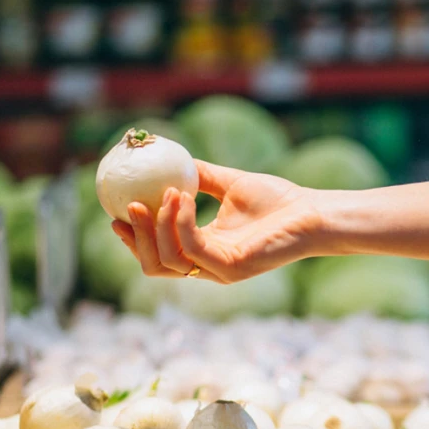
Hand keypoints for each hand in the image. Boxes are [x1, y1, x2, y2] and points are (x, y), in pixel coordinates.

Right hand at [112, 160, 324, 282]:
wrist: (312, 212)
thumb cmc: (279, 200)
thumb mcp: (229, 183)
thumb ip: (200, 176)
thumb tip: (171, 158)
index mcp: (205, 251)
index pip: (159, 254)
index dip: (133, 238)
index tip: (116, 211)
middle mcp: (208, 267)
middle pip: (155, 265)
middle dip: (135, 239)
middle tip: (126, 207)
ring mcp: (219, 271)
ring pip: (167, 260)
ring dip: (157, 225)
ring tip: (162, 194)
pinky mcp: (231, 268)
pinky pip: (192, 247)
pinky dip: (180, 221)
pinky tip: (181, 196)